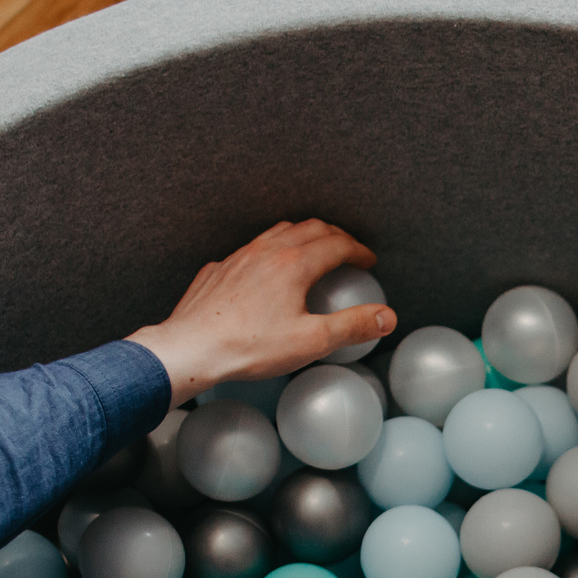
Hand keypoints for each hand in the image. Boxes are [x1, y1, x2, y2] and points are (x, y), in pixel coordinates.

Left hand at [126, 220, 392, 402]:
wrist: (190, 348)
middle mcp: (267, 251)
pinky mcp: (218, 269)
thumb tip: (387, 317)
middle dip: (335, 236)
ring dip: (302, 236)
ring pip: (278, 232)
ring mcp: (239, 256)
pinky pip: (250, 249)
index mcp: (294, 264)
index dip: (358, 250)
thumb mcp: (310, 342)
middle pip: (309, 229)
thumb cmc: (249, 347)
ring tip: (312, 251)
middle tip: (348, 251)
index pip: (337, 244)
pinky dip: (271, 251)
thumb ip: (352, 326)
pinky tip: (268, 271)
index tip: (368, 261)